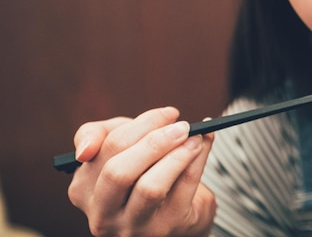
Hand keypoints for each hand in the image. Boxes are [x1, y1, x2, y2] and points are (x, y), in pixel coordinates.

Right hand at [68, 107, 215, 236]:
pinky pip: (182, 191)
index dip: (141, 125)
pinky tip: (202, 147)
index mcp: (82, 189)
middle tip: (182, 126)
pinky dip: (196, 163)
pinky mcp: (163, 230)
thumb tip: (86, 146)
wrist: (173, 212)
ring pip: (150, 187)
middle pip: (118, 172)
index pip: (104, 149)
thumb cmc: (140, 172)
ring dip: (177, 155)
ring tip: (195, 138)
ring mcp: (132, 227)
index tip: (170, 113)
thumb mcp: (119, 147)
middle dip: (154, 142)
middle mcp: (101, 214)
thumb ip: (102, 133)